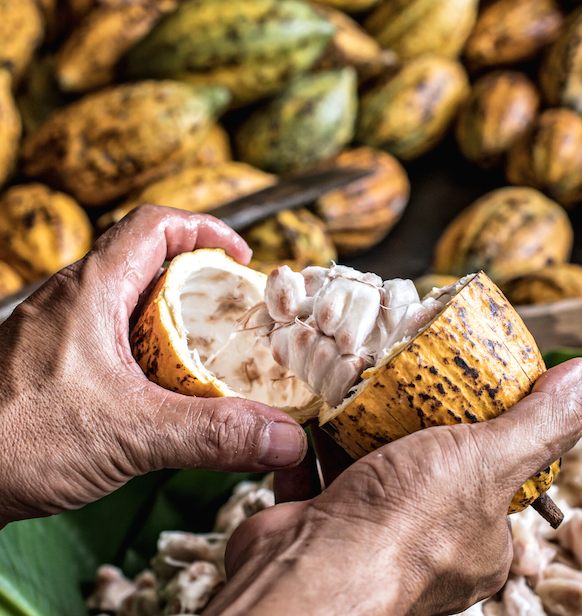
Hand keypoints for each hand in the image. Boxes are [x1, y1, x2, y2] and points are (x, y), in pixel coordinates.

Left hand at [0, 205, 306, 528]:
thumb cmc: (11, 441)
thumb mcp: (130, 433)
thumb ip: (212, 434)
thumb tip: (282, 436)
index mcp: (91, 290)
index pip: (154, 224)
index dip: (205, 229)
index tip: (241, 256)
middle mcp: (73, 299)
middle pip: (147, 260)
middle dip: (198, 279)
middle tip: (232, 311)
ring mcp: (60, 330)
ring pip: (130, 300)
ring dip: (173, 316)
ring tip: (207, 349)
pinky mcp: (54, 360)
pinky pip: (112, 334)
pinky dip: (148, 347)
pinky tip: (162, 385)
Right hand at [207, 358, 581, 615]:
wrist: (307, 570)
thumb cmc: (403, 529)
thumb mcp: (486, 462)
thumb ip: (537, 425)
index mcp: (479, 539)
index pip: (492, 474)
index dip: (482, 428)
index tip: (465, 389)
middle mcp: (426, 541)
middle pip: (427, 462)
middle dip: (415, 422)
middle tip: (407, 380)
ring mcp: (369, 529)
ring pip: (371, 463)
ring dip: (363, 427)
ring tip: (362, 387)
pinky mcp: (323, 517)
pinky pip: (324, 468)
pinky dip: (322, 440)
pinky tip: (321, 413)